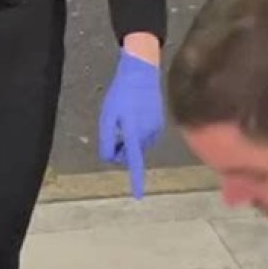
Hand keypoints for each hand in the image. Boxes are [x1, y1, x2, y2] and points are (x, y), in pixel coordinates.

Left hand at [99, 51, 164, 198]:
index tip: (138, 196)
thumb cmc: (121, 94)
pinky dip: (137, 130)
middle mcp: (148, 133)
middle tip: (112, 130)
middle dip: (121, 148)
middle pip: (131, 153)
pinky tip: (135, 113)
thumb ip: (107, 140)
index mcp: (134, 131)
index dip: (135, 180)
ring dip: (129, 137)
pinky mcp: (160, 123)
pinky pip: (144, 135)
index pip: (134, 161)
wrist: (142, 72)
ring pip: (138, 144)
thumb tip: (112, 158)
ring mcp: (156, 128)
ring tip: (125, 115)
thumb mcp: (107, 117)